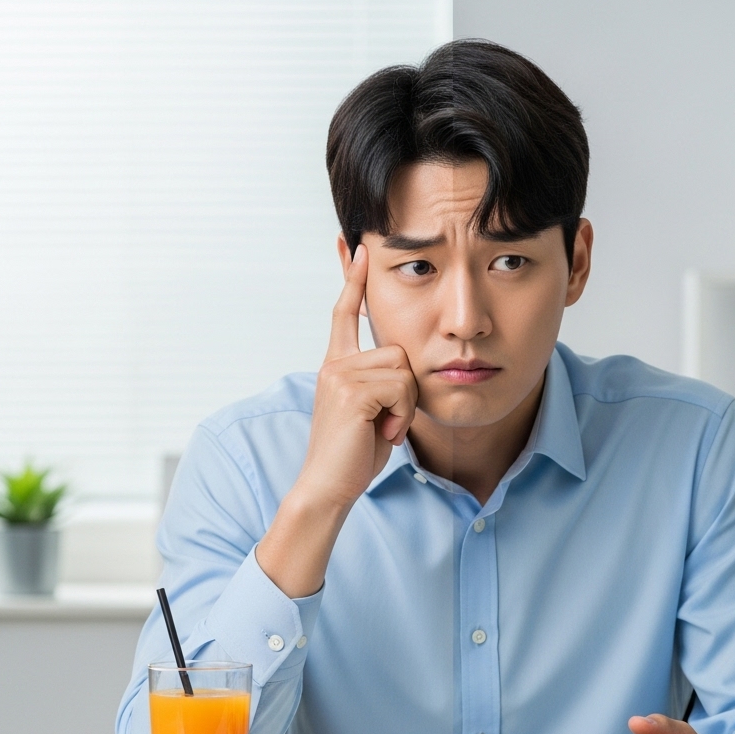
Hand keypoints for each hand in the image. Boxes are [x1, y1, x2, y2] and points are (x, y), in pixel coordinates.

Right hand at [298, 243, 418, 508]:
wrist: (328, 486)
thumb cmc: (353, 454)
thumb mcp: (371, 411)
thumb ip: (381, 384)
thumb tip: (401, 367)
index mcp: (337, 365)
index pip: (345, 313)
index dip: (353, 279)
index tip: (356, 247)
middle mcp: (335, 363)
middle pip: (399, 349)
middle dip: (406, 391)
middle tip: (386, 422)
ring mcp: (340, 374)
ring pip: (404, 369)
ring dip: (405, 406)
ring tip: (382, 428)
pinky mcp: (352, 390)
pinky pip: (401, 388)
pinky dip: (401, 416)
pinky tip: (382, 433)